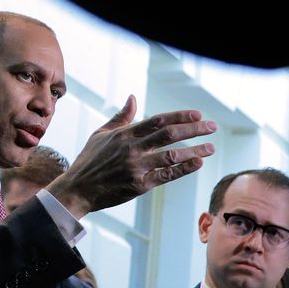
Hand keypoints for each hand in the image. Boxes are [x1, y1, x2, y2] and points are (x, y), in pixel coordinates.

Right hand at [47, 96, 216, 216]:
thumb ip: (121, 117)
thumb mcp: (101, 134)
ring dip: (194, 150)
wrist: (77, 189)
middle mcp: (131, 149)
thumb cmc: (89, 160)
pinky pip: (166, 175)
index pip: (158, 121)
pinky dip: (183, 169)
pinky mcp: (139, 185)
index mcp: (124, 134)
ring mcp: (136, 167)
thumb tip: (133, 97)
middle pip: (169, 135)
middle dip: (193, 129)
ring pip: (171, 155)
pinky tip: (197, 163)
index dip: (180, 116)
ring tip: (211, 148)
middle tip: (211, 127)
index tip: (197, 114)